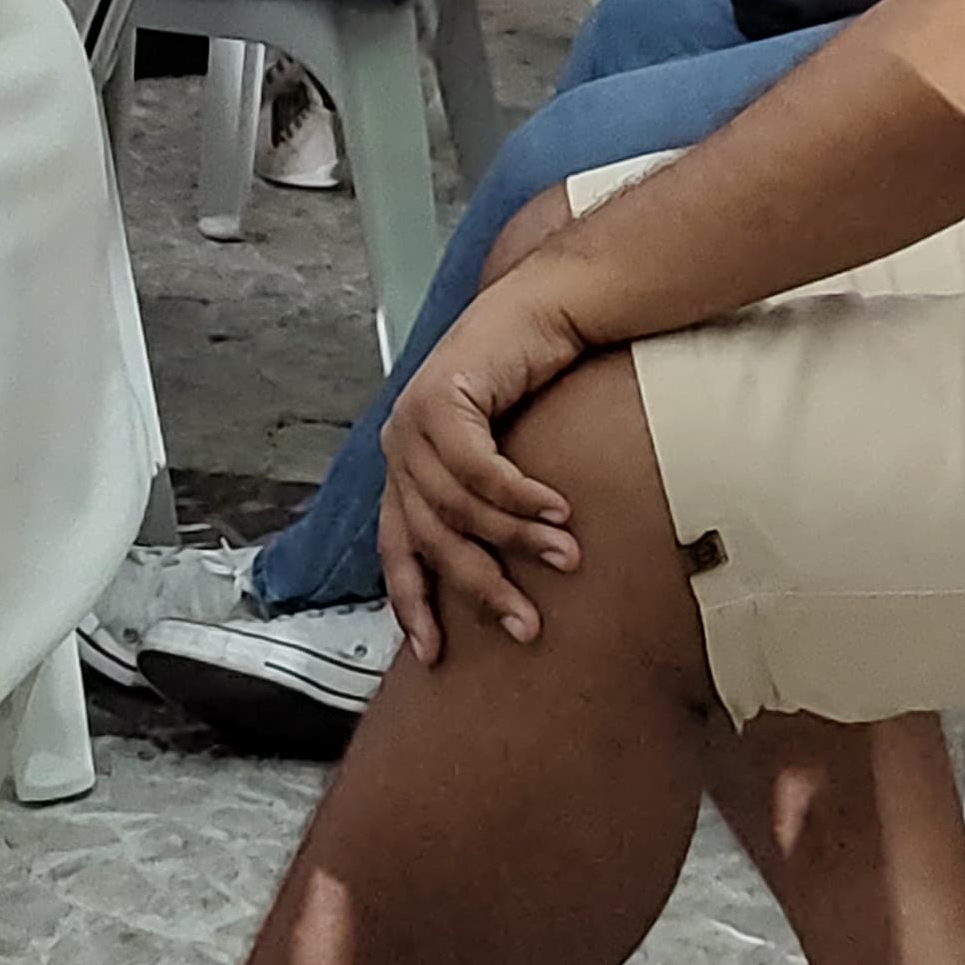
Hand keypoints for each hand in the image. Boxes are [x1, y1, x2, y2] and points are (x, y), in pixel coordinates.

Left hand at [374, 269, 590, 664]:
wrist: (546, 309)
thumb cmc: (532, 384)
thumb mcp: (502, 458)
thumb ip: (485, 507)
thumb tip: (505, 579)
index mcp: (404, 469)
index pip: (398, 551)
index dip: (414, 604)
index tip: (435, 655)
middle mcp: (398, 448)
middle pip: (432, 539)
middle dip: (482, 587)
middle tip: (526, 625)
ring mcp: (414, 421)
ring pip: (461, 507)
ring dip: (519, 539)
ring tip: (567, 557)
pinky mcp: (442, 398)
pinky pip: (481, 469)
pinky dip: (521, 496)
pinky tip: (558, 511)